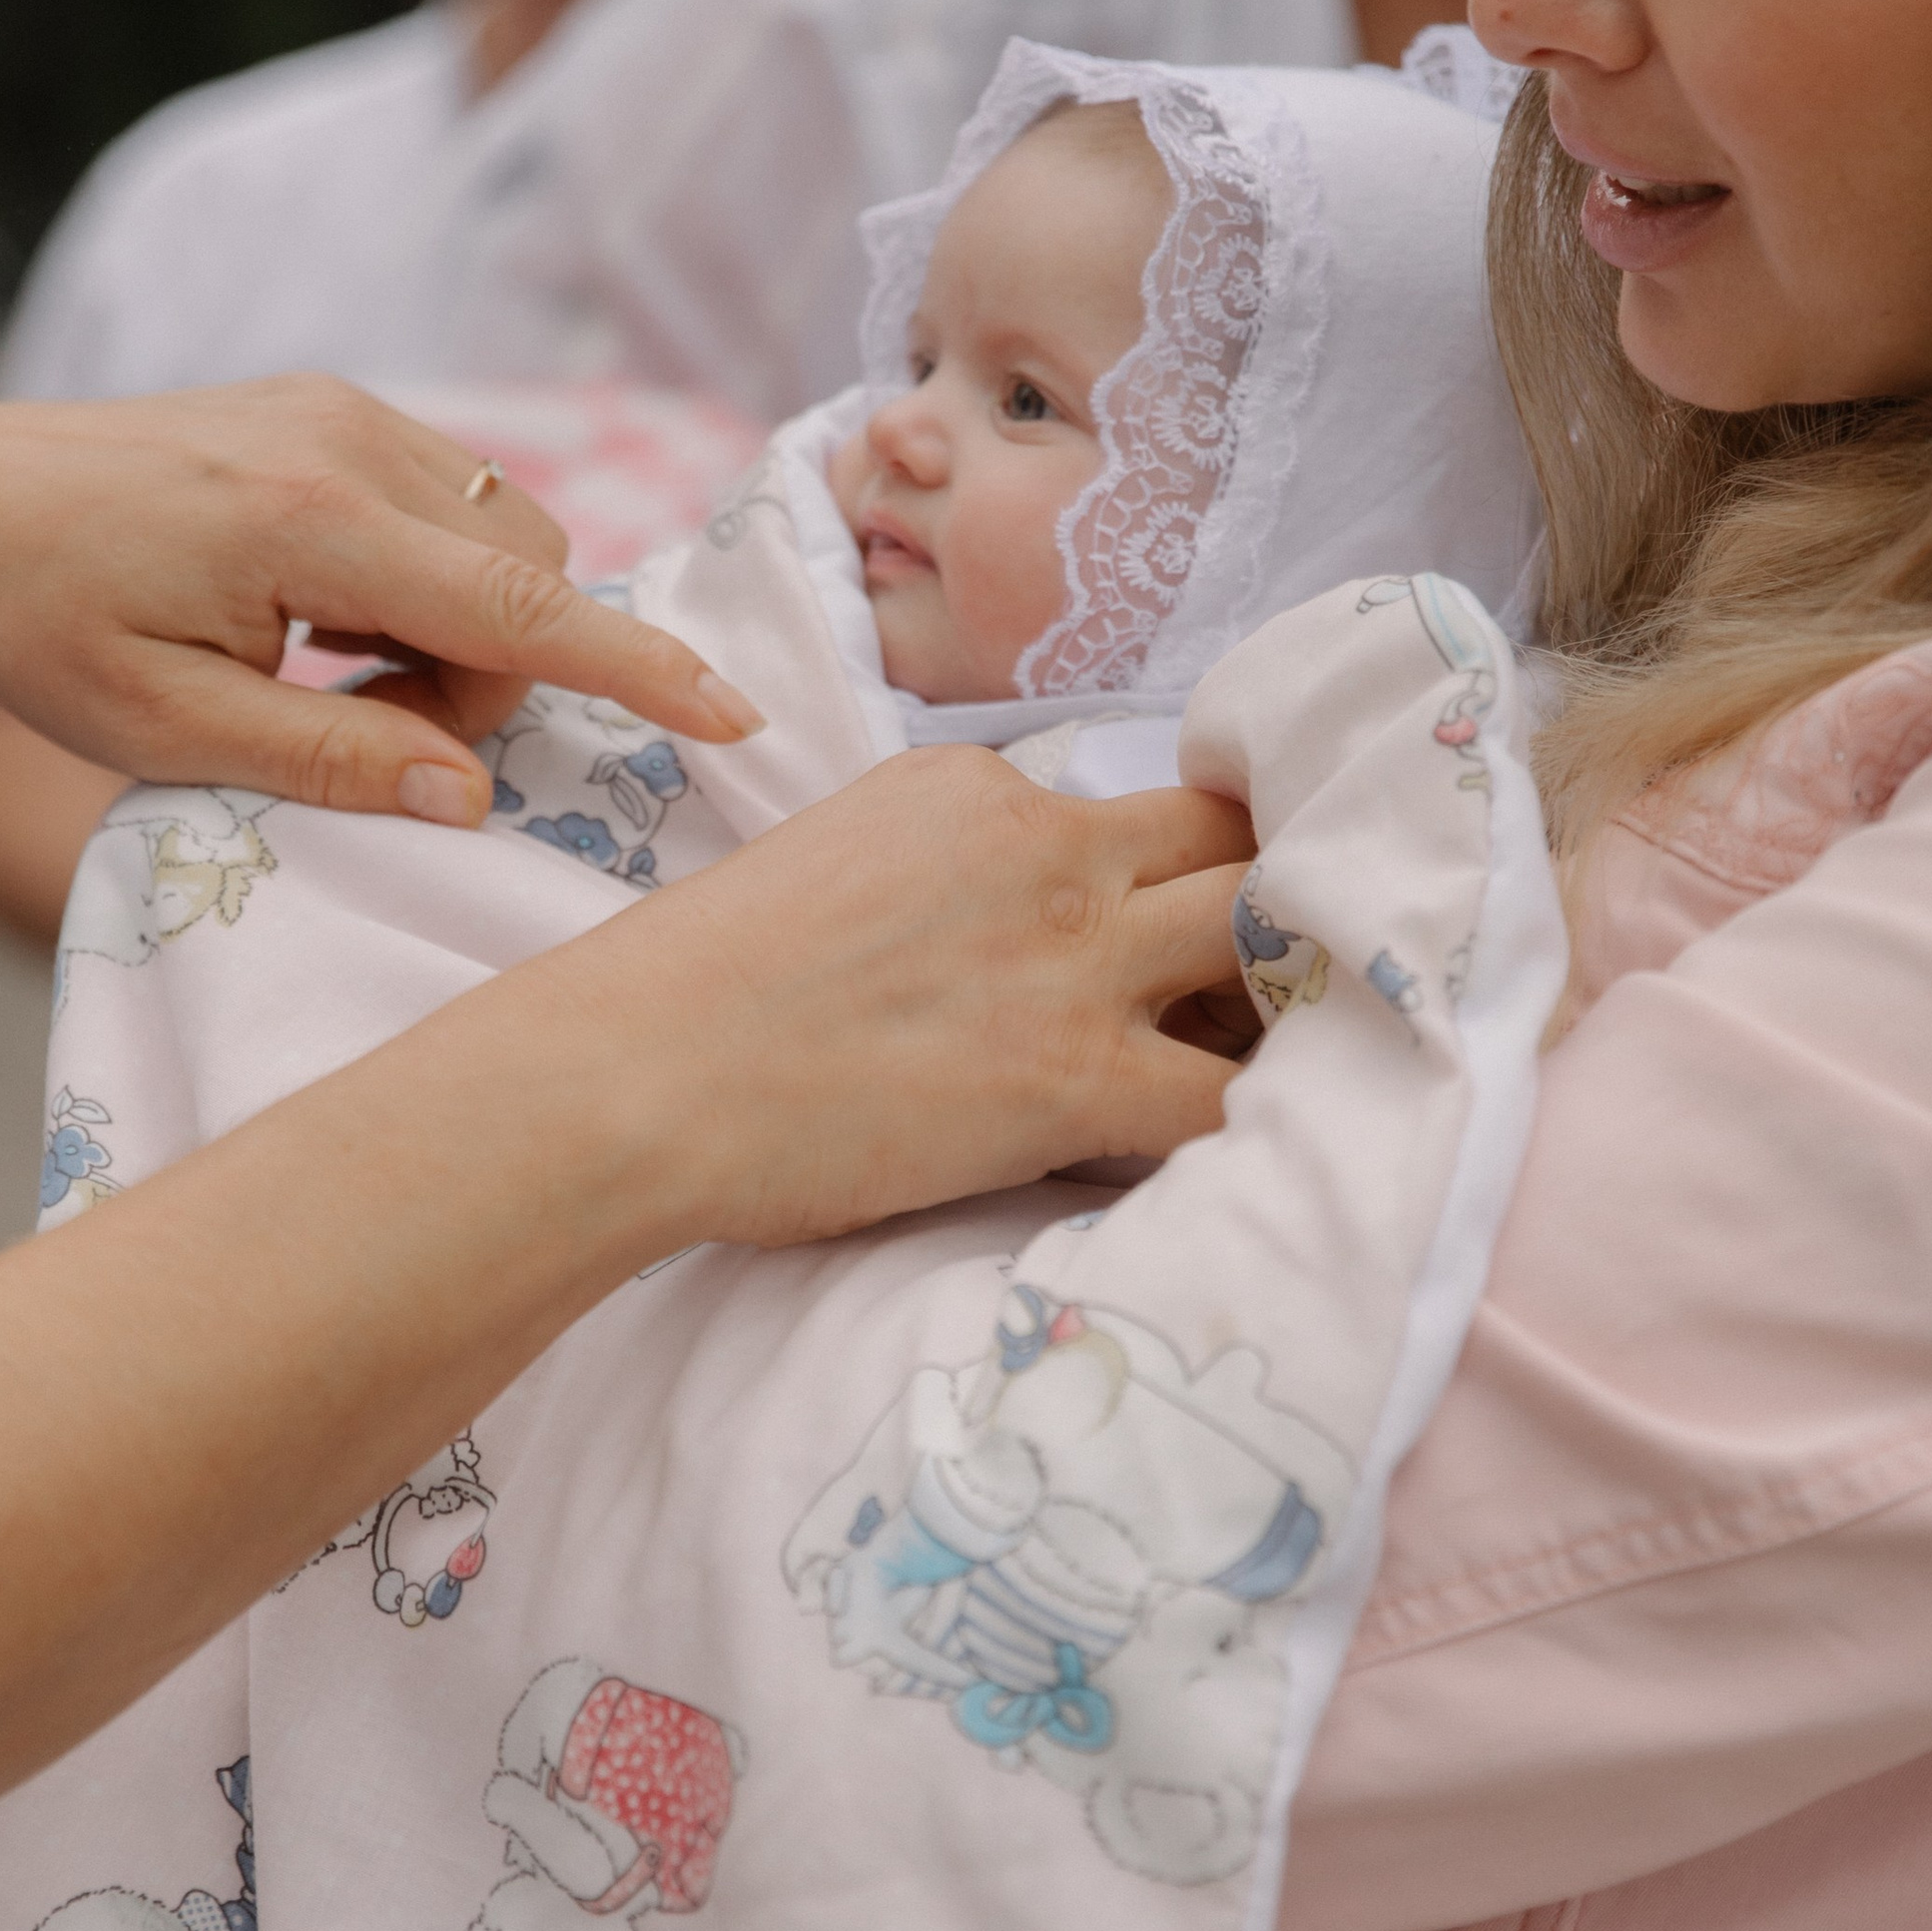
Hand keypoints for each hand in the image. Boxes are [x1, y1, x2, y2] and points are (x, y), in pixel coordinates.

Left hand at [0, 375, 764, 855]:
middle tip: (362, 729)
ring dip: (460, 631)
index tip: (734, 716)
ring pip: (499, 540)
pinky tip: (320, 616)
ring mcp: (342, 409)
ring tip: (329, 672)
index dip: (636, 671)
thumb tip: (470, 797)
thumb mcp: (162, 735)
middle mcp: (344, 439)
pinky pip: (451, 506)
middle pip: (528, 574)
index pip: (519, 607)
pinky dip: (425, 582)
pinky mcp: (330, 406)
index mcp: (306, 521)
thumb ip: (327, 763)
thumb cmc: (36, 631)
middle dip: (491, 676)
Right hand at [497, 755, 1260, 1252]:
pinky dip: (1268, 1116)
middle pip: (1234, 840)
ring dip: (1293, 992)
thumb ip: (931, 876)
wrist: (636, 1075)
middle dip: (1272, 899)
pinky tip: (1268, 1144)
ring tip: (1295, 1051)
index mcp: (971, 785)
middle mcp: (1043, 844)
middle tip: (1279, 977)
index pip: (1124, 811)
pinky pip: (1237, 1092)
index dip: (1160, 877)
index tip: (1160, 939)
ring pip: (1269, 936)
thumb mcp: (830, 864)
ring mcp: (1072, 954)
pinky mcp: (1078, 1074)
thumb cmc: (693, 991)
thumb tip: (972, 944)